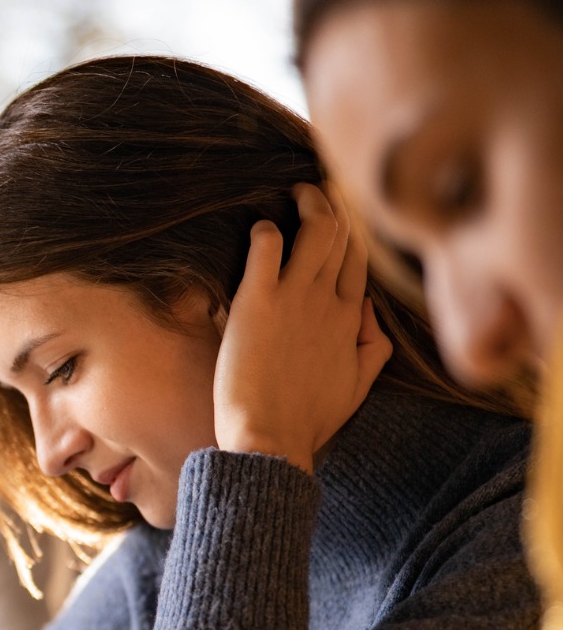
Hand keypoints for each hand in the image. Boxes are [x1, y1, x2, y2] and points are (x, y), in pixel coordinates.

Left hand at [214, 182, 392, 472]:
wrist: (271, 439)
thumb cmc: (307, 421)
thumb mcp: (357, 386)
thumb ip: (371, 347)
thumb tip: (370, 314)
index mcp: (350, 320)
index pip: (358, 262)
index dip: (352, 236)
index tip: (341, 218)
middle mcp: (328, 302)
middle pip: (341, 238)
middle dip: (332, 208)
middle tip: (315, 191)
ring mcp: (295, 298)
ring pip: (314, 232)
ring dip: (308, 206)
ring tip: (296, 192)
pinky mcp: (258, 302)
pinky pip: (267, 248)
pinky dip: (265, 231)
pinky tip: (261, 228)